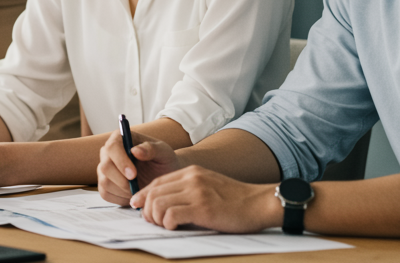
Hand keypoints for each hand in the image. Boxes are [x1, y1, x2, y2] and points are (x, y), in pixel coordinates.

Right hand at [96, 130, 181, 204]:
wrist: (164, 178)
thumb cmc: (164, 162)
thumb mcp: (164, 153)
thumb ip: (151, 149)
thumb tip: (134, 150)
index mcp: (120, 139)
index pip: (112, 147)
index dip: (120, 161)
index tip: (133, 174)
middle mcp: (108, 153)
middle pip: (105, 167)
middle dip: (121, 180)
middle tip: (138, 187)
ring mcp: (105, 169)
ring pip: (104, 182)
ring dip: (122, 190)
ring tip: (138, 190)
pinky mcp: (104, 185)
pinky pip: (105, 194)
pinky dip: (120, 198)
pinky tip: (133, 195)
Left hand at [134, 166, 279, 232]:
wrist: (260, 203)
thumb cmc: (236, 200)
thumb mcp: (208, 185)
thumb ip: (188, 189)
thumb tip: (164, 204)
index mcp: (191, 172)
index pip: (157, 182)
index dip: (144, 195)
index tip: (138, 205)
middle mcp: (191, 179)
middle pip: (153, 193)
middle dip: (147, 209)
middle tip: (152, 221)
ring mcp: (196, 192)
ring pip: (158, 204)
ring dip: (156, 218)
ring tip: (164, 226)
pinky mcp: (202, 208)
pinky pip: (171, 215)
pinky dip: (167, 224)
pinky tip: (174, 228)